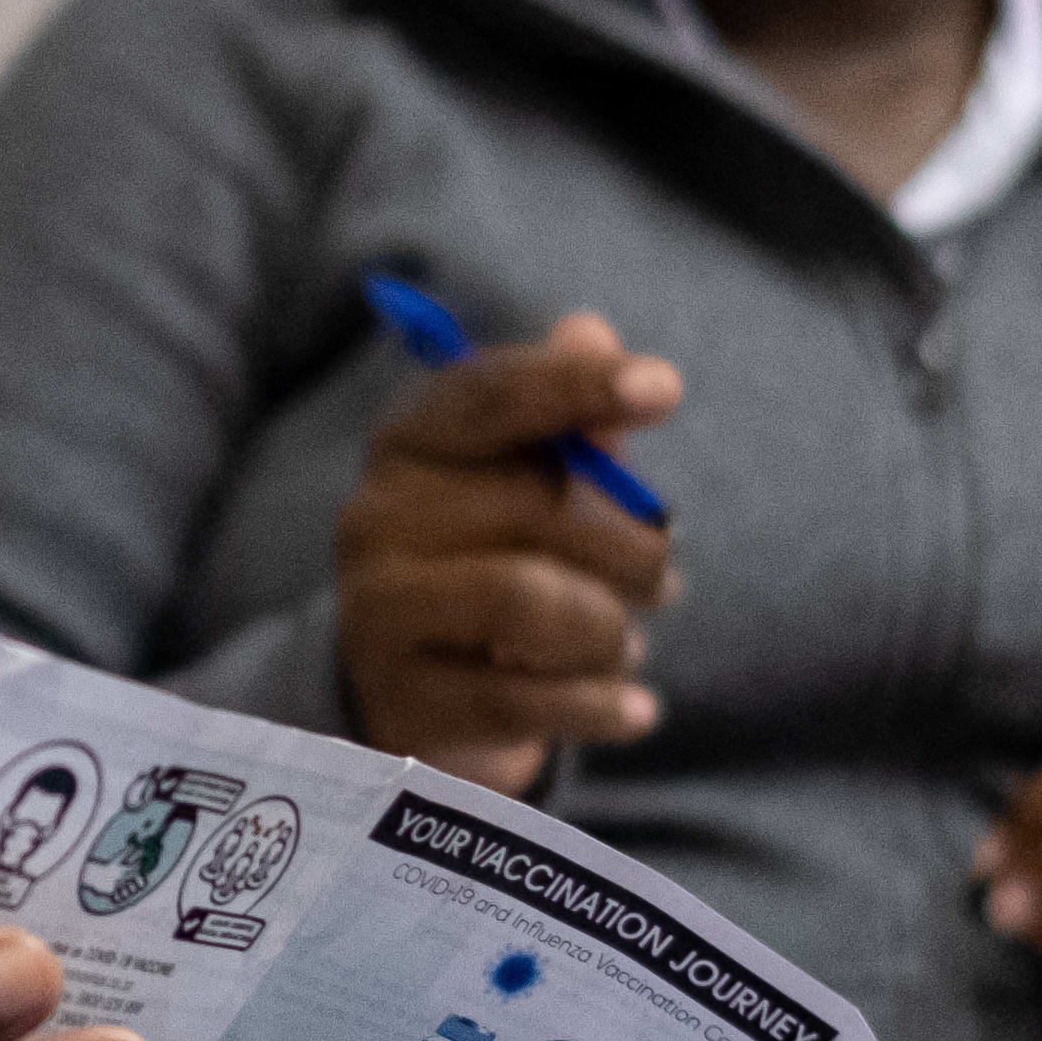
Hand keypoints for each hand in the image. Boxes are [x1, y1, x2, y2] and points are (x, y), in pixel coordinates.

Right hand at [330, 310, 682, 792]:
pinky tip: (636, 709)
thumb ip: (571, 417)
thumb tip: (593, 331)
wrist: (415, 694)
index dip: (579, 385)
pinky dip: (599, 704)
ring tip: (626, 642)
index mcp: (411, 441)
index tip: (665, 389)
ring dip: (610, 628)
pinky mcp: (401, 697)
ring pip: (528, 599)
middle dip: (632, 548)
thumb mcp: (531, 484)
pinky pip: (521, 699)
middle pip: (536, 505)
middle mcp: (376, 515)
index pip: (492, 394)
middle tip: (664, 580)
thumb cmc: (491, 562)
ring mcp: (378, 608)